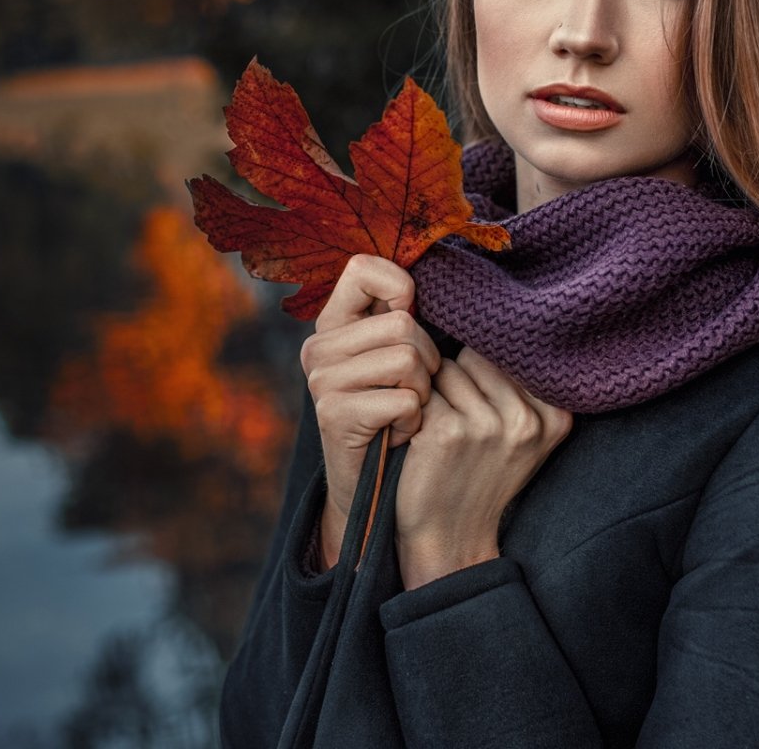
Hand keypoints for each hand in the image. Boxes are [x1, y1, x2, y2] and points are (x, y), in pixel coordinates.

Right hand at [299, 254, 441, 569]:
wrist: (375, 490)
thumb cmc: (399, 415)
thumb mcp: (402, 359)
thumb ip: (405, 317)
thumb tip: (439, 281)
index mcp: (334, 323)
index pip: (362, 269)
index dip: (399, 287)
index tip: (412, 316)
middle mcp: (319, 346)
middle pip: (402, 324)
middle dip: (427, 361)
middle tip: (414, 391)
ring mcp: (321, 380)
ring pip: (405, 359)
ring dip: (422, 393)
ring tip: (407, 413)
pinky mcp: (333, 414)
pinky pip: (402, 400)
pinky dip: (412, 421)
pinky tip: (397, 435)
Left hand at [393, 346, 573, 589]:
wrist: (451, 538)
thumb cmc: (480, 476)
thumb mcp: (520, 435)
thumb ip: (519, 386)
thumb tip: (490, 320)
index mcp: (556, 415)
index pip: (511, 353)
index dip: (484, 370)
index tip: (478, 401)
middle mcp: (527, 419)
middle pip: (477, 355)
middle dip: (459, 378)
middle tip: (458, 419)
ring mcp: (489, 426)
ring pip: (446, 369)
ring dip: (434, 393)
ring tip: (442, 431)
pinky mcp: (449, 432)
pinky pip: (422, 391)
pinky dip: (414, 409)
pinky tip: (421, 439)